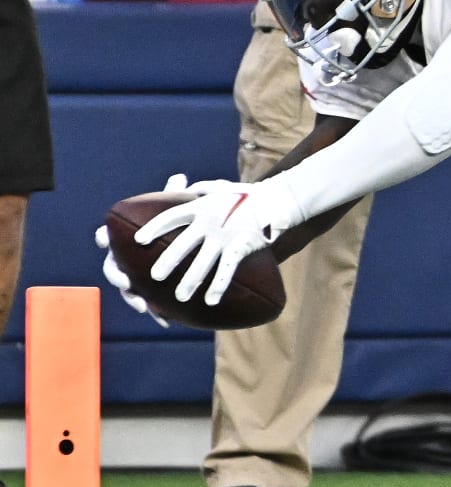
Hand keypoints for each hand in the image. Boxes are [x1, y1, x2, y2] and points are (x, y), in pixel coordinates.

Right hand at [95, 174, 192, 327]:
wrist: (185, 248)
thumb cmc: (176, 227)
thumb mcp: (178, 211)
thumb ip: (173, 196)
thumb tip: (180, 177)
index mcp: (126, 240)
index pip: (108, 237)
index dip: (104, 237)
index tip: (103, 237)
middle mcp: (124, 260)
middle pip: (111, 268)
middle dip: (116, 275)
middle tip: (125, 280)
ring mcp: (134, 278)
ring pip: (126, 291)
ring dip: (132, 298)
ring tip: (142, 304)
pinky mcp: (148, 293)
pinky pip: (148, 305)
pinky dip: (155, 312)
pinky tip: (166, 322)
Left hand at [135, 177, 302, 306]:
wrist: (277, 200)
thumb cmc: (246, 195)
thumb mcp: (221, 187)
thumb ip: (200, 189)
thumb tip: (183, 186)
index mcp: (201, 206)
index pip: (171, 216)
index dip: (154, 227)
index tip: (138, 240)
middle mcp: (210, 221)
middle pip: (183, 243)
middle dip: (168, 261)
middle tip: (155, 277)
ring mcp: (225, 235)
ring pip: (203, 262)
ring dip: (191, 281)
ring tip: (180, 297)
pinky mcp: (242, 246)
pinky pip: (227, 269)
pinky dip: (218, 285)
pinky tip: (210, 300)